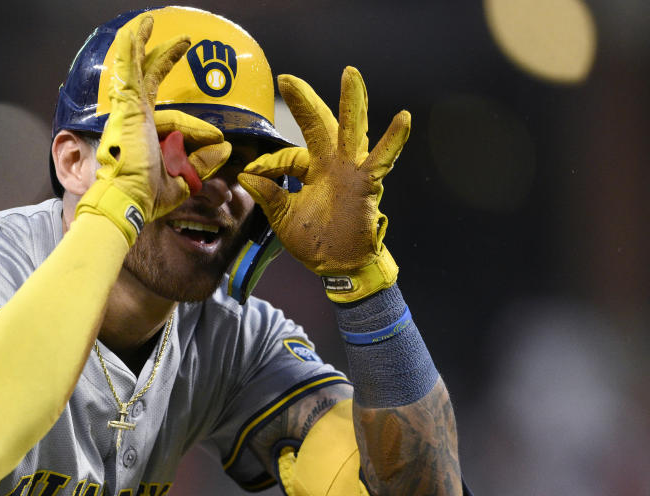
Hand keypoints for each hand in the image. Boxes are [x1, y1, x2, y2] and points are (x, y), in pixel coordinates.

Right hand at [76, 16, 230, 245]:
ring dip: (144, 45)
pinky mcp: (127, 105)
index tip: (219, 139)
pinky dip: (131, 49)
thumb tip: (225, 148)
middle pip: (150, 81)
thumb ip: (203, 162)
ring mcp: (129, 110)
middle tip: (183, 43)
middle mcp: (135, 119)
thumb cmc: (148, 195)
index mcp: (147, 135)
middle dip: (165, 59)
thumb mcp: (184, 178)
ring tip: (149, 22)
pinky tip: (138, 29)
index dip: (200, 129)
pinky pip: (129, 70)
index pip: (177, 121)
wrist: (130, 199)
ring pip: (137, 69)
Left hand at [237, 67, 409, 301]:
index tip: (252, 172)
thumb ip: (269, 195)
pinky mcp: (366, 184)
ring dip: (351, 103)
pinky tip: (404, 118)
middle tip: (287, 80)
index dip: (269, 163)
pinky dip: (394, 140)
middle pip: (319, 126)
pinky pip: (382, 159)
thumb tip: (246, 176)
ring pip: (351, 131)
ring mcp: (350, 171)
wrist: (337, 266)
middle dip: (304, 103)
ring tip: (350, 75)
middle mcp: (331, 165)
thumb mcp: (284, 218)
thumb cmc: (316, 242)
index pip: (288, 157)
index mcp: (312, 172)